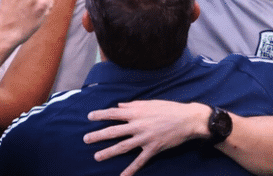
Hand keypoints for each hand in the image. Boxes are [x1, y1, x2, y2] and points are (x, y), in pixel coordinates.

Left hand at [84, 100, 209, 175]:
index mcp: (136, 112)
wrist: (187, 120)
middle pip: (114, 131)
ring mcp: (145, 138)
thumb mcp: (149, 103)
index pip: (114, 113)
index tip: (89, 117)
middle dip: (98, 136)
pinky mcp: (153, 149)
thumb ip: (133, 105)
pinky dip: (130, 170)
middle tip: (85, 139)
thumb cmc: (168, 109)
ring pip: (123, 147)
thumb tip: (119, 106)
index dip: (100, 115)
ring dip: (108, 152)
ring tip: (97, 157)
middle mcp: (138, 125)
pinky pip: (140, 161)